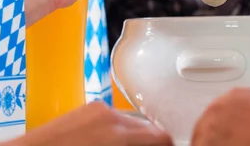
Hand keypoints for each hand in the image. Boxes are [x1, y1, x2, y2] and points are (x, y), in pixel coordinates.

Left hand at [9, 101, 172, 145]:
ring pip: (132, 124)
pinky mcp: (87, 108)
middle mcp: (112, 117)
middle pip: (149, 130)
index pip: (162, 137)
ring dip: (132, 139)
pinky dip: (116, 133)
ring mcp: (98, 110)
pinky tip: (104, 145)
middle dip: (148, 143)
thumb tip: (153, 144)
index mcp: (119, 135)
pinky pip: (114, 119)